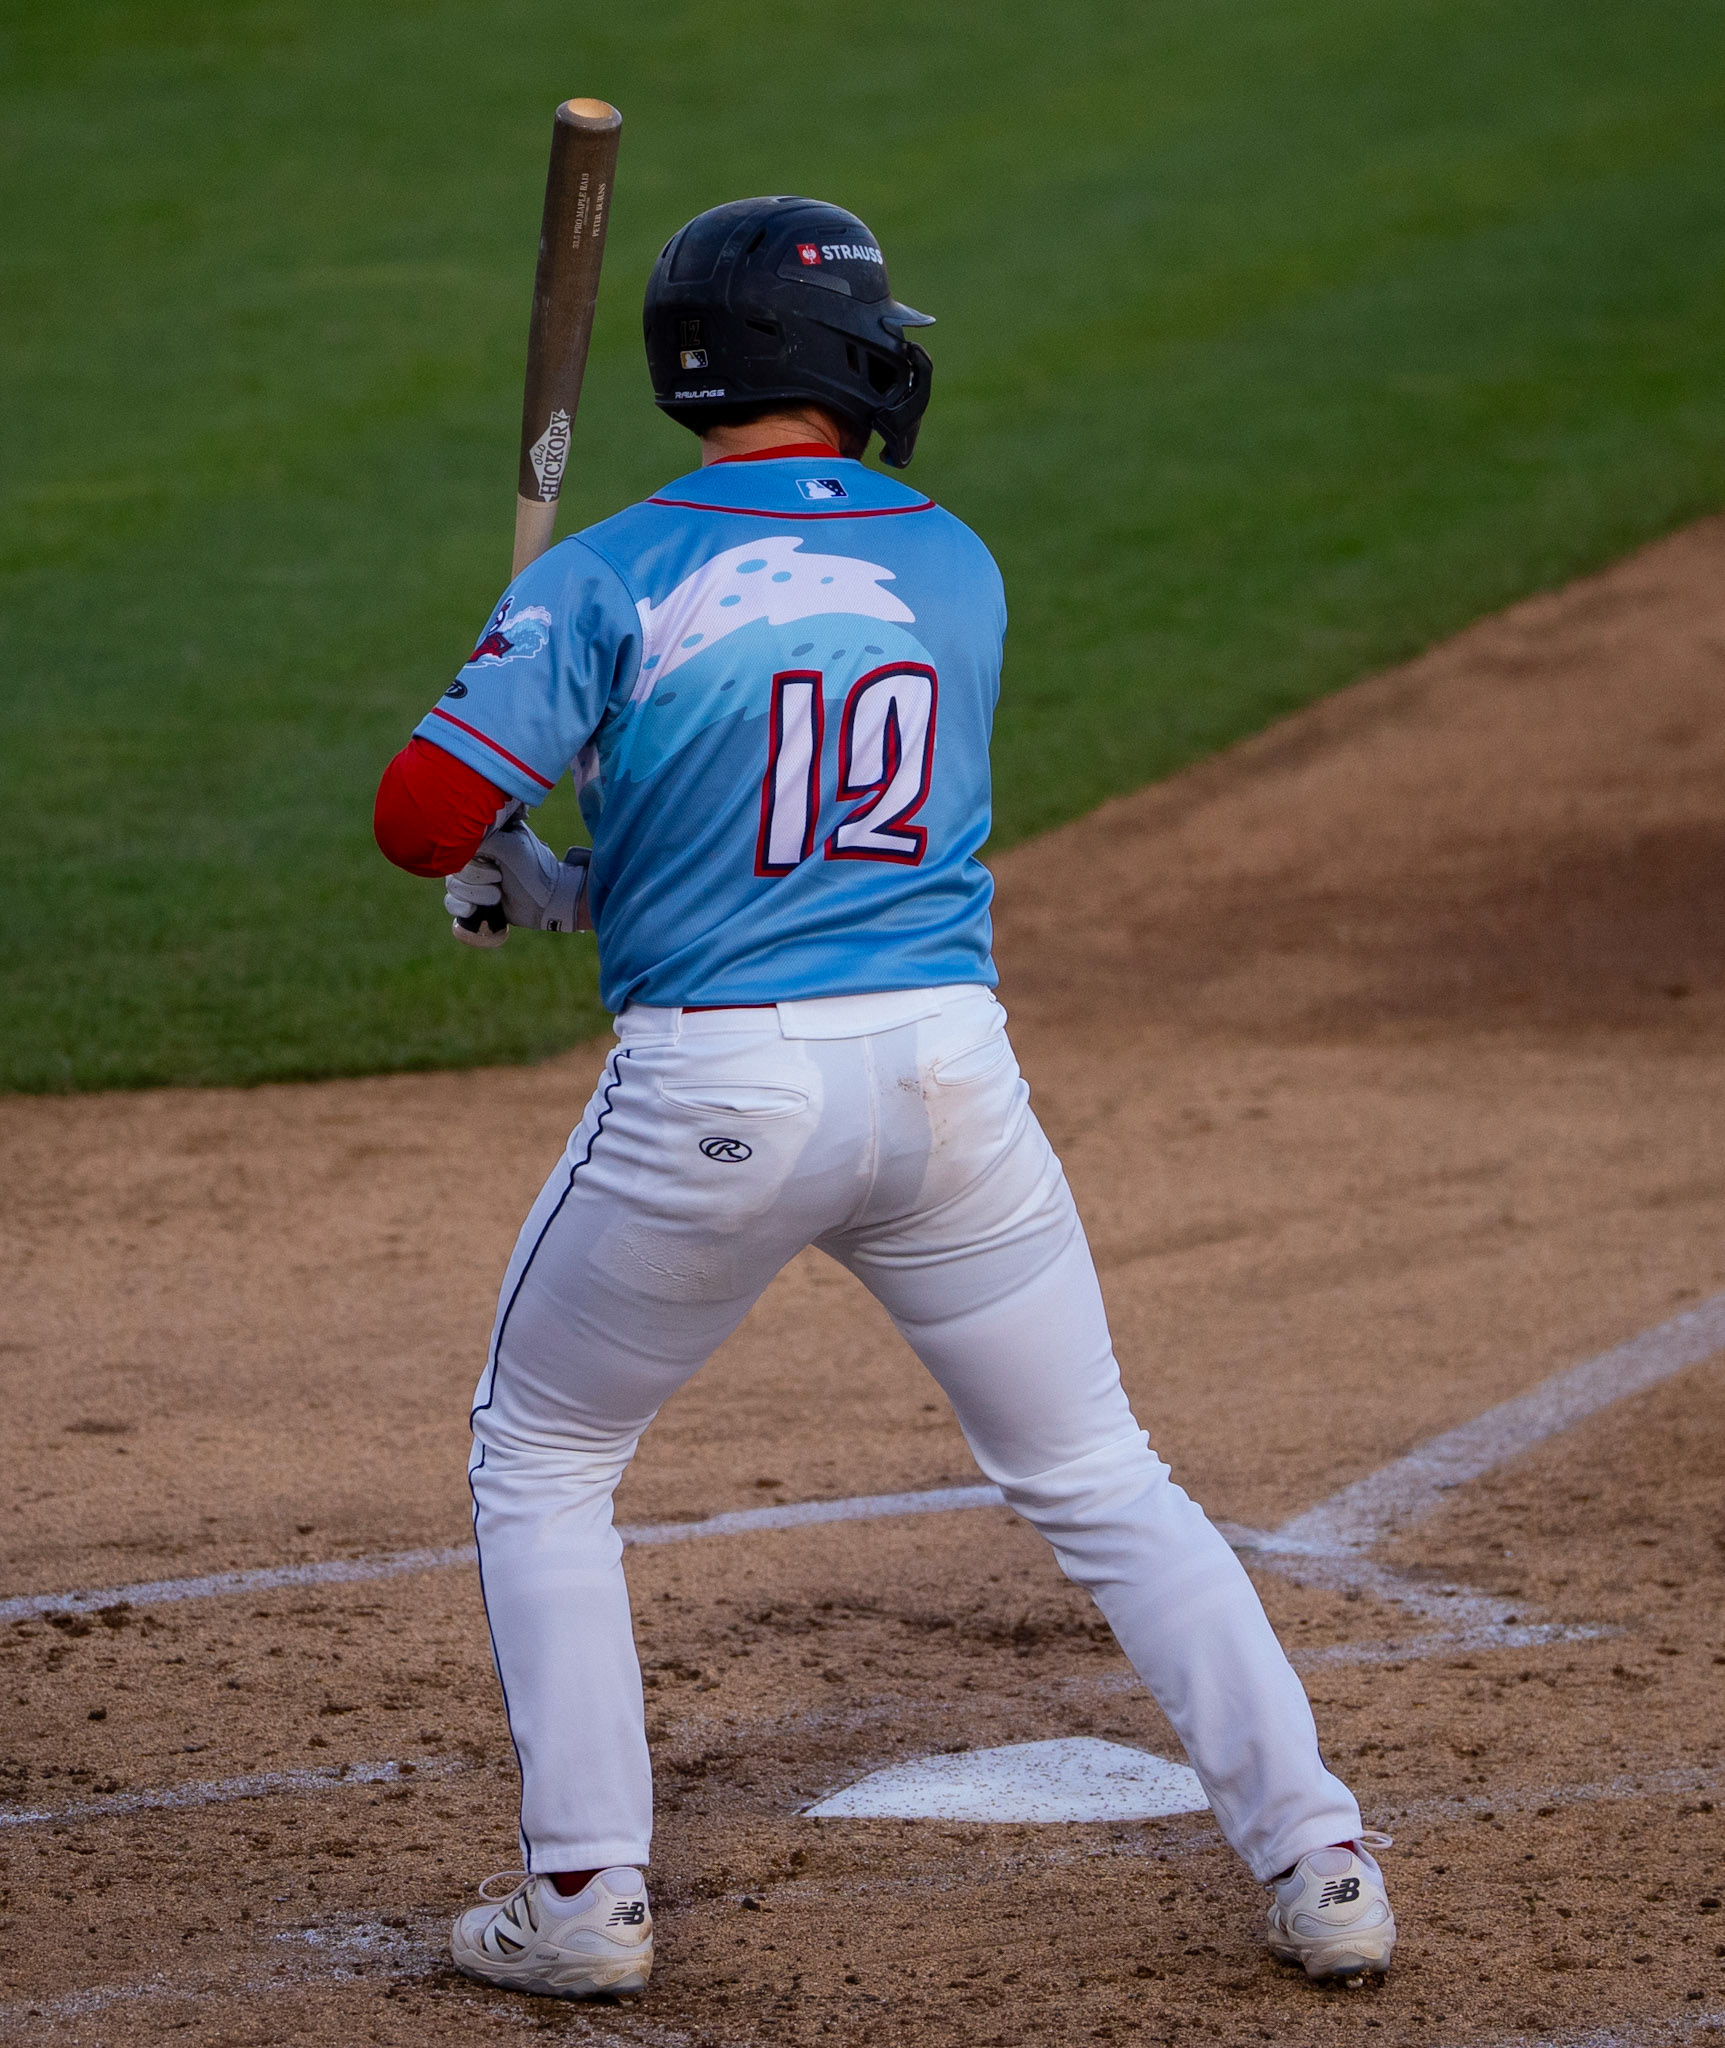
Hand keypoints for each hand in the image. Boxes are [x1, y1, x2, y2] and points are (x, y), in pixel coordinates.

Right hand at [445, 819, 591, 938]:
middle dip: (477, 879)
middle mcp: (478, 857)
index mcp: (487, 839)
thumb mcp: (510, 847)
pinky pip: (451, 902)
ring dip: (476, 894)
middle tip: (500, 879)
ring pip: (453, 885)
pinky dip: (460, 906)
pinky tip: (473, 909)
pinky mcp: (475, 900)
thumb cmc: (534, 871)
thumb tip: (460, 843)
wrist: (549, 902)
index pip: (460, 845)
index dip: (474, 859)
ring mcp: (475, 879)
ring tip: (497, 896)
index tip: (495, 864)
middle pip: (455, 867)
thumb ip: (483, 839)